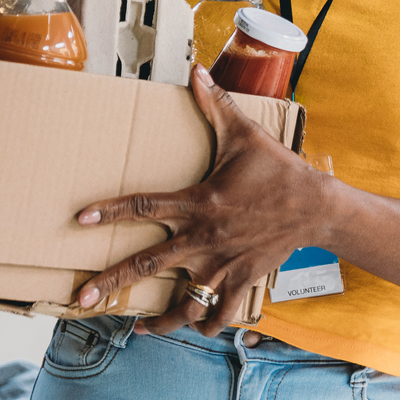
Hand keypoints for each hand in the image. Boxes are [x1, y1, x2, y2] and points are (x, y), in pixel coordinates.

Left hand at [72, 66, 337, 338]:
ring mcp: (222, 264)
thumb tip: (196, 70)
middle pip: (147, 265)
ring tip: (136, 329)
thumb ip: (215, 105)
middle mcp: (204, 238)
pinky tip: (194, 328)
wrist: (317, 206)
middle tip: (83, 297)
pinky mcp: (242, 280)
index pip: (144, 207)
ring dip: (159, 321)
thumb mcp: (245, 135)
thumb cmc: (278, 170)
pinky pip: (221, 313)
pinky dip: (207, 324)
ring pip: (184, 303)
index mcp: (199, 203)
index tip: (81, 218)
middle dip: (111, 282)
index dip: (111, 211)